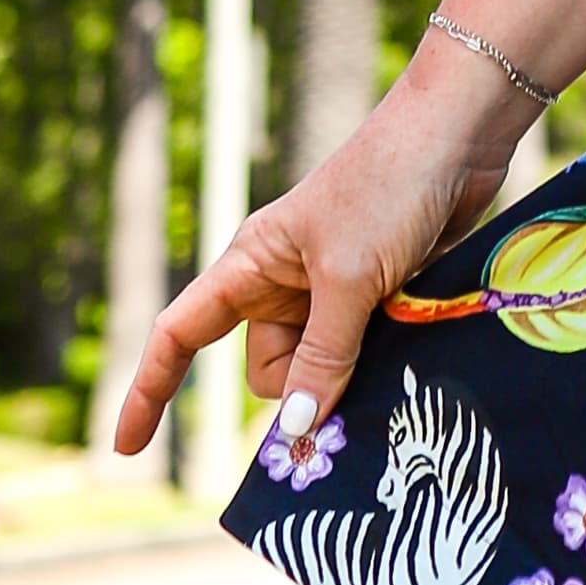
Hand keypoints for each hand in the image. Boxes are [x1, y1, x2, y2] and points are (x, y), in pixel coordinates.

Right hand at [110, 53, 519, 464]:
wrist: (461, 135)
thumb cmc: (389, 185)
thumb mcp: (349, 276)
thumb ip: (323, 354)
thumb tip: (295, 428)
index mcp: (252, 264)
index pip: (180, 333)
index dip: (151, 390)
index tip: (124, 449)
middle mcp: (284, 281)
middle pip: (269, 369)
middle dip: (303, 387)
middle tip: (356, 355)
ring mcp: (334, 290)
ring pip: (321, 369)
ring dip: (351, 376)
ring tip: (394, 336)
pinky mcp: (380, 295)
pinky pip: (363, 356)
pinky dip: (380, 365)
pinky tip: (411, 349)